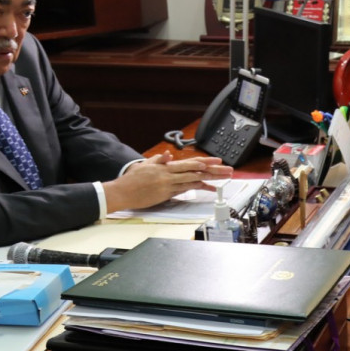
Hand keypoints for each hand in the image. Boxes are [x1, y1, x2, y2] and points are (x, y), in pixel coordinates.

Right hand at [103, 154, 232, 212]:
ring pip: (193, 180)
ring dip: (210, 179)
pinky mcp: (166, 194)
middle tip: (227, 169)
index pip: (189, 162)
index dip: (205, 161)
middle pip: (195, 170)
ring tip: (223, 178)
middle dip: (213, 170)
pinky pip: (185, 190)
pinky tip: (207, 189)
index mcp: (166, 166)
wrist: (122, 192)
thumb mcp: (146, 165)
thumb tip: (169, 155)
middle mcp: (169, 174)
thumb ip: (159, 160)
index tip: (217, 161)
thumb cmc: (133, 179)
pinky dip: (197, 189)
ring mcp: (168, 185)